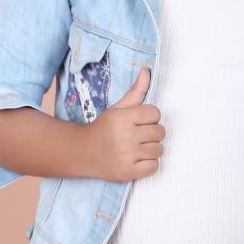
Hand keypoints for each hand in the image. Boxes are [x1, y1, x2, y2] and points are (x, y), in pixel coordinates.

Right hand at [84, 67, 165, 181]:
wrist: (84, 152)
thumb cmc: (104, 128)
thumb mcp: (118, 109)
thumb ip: (136, 92)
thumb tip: (147, 71)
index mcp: (124, 118)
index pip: (155, 114)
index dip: (150, 117)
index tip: (140, 122)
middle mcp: (126, 136)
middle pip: (160, 132)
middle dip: (152, 133)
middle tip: (139, 136)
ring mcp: (127, 156)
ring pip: (158, 149)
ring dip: (152, 149)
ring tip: (139, 148)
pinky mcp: (129, 172)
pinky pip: (154, 166)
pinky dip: (149, 164)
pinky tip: (138, 159)